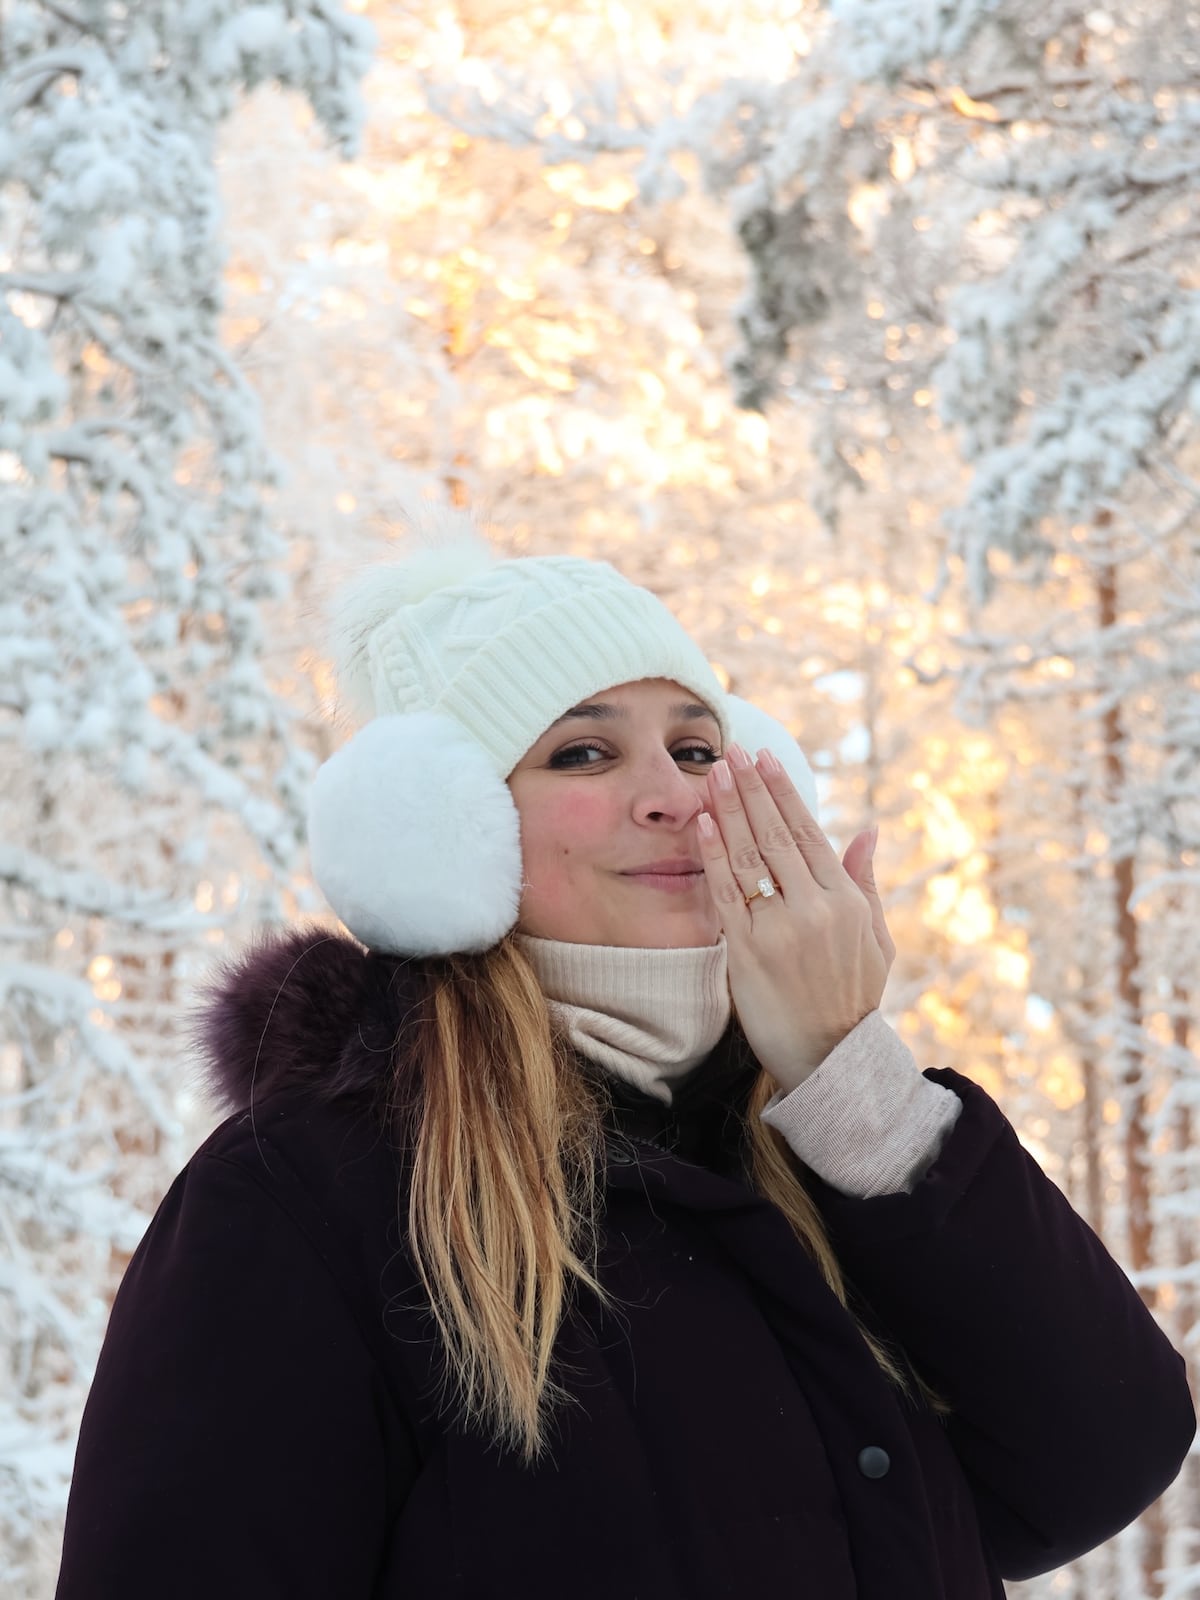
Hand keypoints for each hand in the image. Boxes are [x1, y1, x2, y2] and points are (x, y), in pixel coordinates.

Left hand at [695, 742, 894, 1094]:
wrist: (832, 1059)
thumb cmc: (853, 998)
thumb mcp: (876, 940)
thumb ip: (866, 882)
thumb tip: (868, 830)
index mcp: (846, 902)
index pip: (809, 832)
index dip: (784, 792)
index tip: (765, 760)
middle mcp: (814, 909)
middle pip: (775, 835)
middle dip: (751, 788)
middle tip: (731, 752)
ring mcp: (780, 930)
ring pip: (750, 856)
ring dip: (729, 809)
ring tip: (712, 774)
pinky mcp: (748, 953)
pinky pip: (727, 894)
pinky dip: (714, 855)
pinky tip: (704, 823)